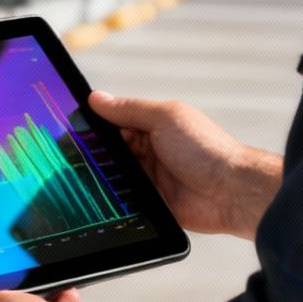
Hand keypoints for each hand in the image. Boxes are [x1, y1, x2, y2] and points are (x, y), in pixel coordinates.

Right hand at [88, 91, 280, 239]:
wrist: (231, 193)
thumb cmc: (207, 150)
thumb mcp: (165, 118)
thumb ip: (130, 109)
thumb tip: (97, 98)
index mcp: (154, 126)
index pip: (115, 122)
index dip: (95, 124)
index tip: (71, 125)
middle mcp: (151, 151)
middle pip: (111, 150)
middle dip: (95, 152)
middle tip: (71, 153)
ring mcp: (151, 178)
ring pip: (114, 176)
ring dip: (104, 176)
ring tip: (83, 175)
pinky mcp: (151, 203)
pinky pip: (125, 200)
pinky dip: (115, 198)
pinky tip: (101, 197)